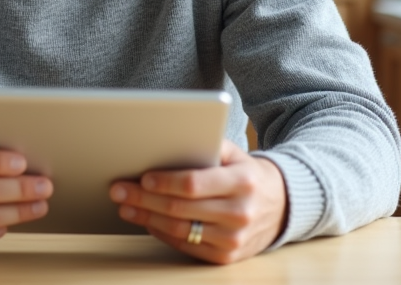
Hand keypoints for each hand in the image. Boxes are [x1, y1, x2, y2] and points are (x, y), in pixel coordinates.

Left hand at [108, 140, 286, 264]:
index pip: (194, 184)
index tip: (142, 178)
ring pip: (180, 230)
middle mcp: (240, 213)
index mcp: (243, 182)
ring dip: (147, 218)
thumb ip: (206, 145)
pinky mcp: (226, 258)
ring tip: (126, 207)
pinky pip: (186, 246)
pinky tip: (147, 221)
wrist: (280, 206)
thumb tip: (165, 142)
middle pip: (181, 208)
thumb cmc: (246, 175)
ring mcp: (234, 240)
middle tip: (119, 190)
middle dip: (144, 199)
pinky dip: (161, 233)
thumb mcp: (235, 154)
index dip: (165, 182)